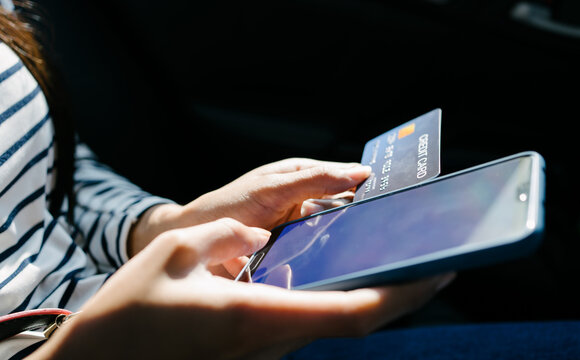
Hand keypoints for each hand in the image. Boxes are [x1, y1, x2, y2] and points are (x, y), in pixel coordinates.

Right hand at [33, 218, 454, 359]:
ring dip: (375, 298)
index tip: (438, 274)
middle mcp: (271, 341)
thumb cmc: (133, 310)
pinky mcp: (258, 349)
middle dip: (402, 297)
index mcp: (256, 315)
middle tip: (437, 265)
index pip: (347, 313)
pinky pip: (311, 322)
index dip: (399, 296)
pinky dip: (341, 300)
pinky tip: (347, 274)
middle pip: (355, 323)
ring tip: (400, 262)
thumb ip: (228, 238)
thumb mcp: (175, 253)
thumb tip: (258, 238)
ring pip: (336, 325)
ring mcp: (266, 351)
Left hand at [128, 158, 370, 255]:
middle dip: (366, 218)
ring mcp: (303, 232)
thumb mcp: (271, 188)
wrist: (193, 241)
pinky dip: (331, 262)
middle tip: (391, 228)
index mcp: (304, 177)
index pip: (347, 178)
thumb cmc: (226, 205)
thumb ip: (313, 179)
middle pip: (347, 209)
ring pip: (337, 236)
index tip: (397, 195)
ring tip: (374, 250)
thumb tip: (358, 172)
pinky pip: (321, 258)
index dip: (371, 186)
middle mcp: (307, 203)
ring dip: (350, 243)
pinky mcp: (296, 257)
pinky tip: (345, 269)